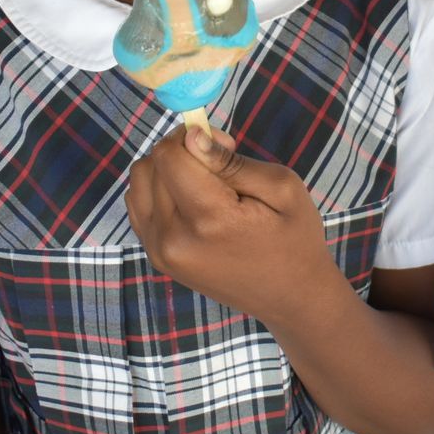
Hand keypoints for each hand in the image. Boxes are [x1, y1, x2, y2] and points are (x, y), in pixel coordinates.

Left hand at [124, 126, 339, 325]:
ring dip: (167, 171)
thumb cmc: (294, 238)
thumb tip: (190, 136)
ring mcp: (160, 252)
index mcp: (209, 219)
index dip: (193, 137)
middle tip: (221, 167)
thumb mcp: (281, 188)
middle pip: (152, 165)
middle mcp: (174, 238)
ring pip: (140, 181)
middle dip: (183, 152)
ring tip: (205, 185)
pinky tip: (191, 202)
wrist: (290, 296)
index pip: (169, 155)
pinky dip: (160, 192)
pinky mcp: (156, 258)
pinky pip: (139, 204)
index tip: (223, 146)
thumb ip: (230, 161)